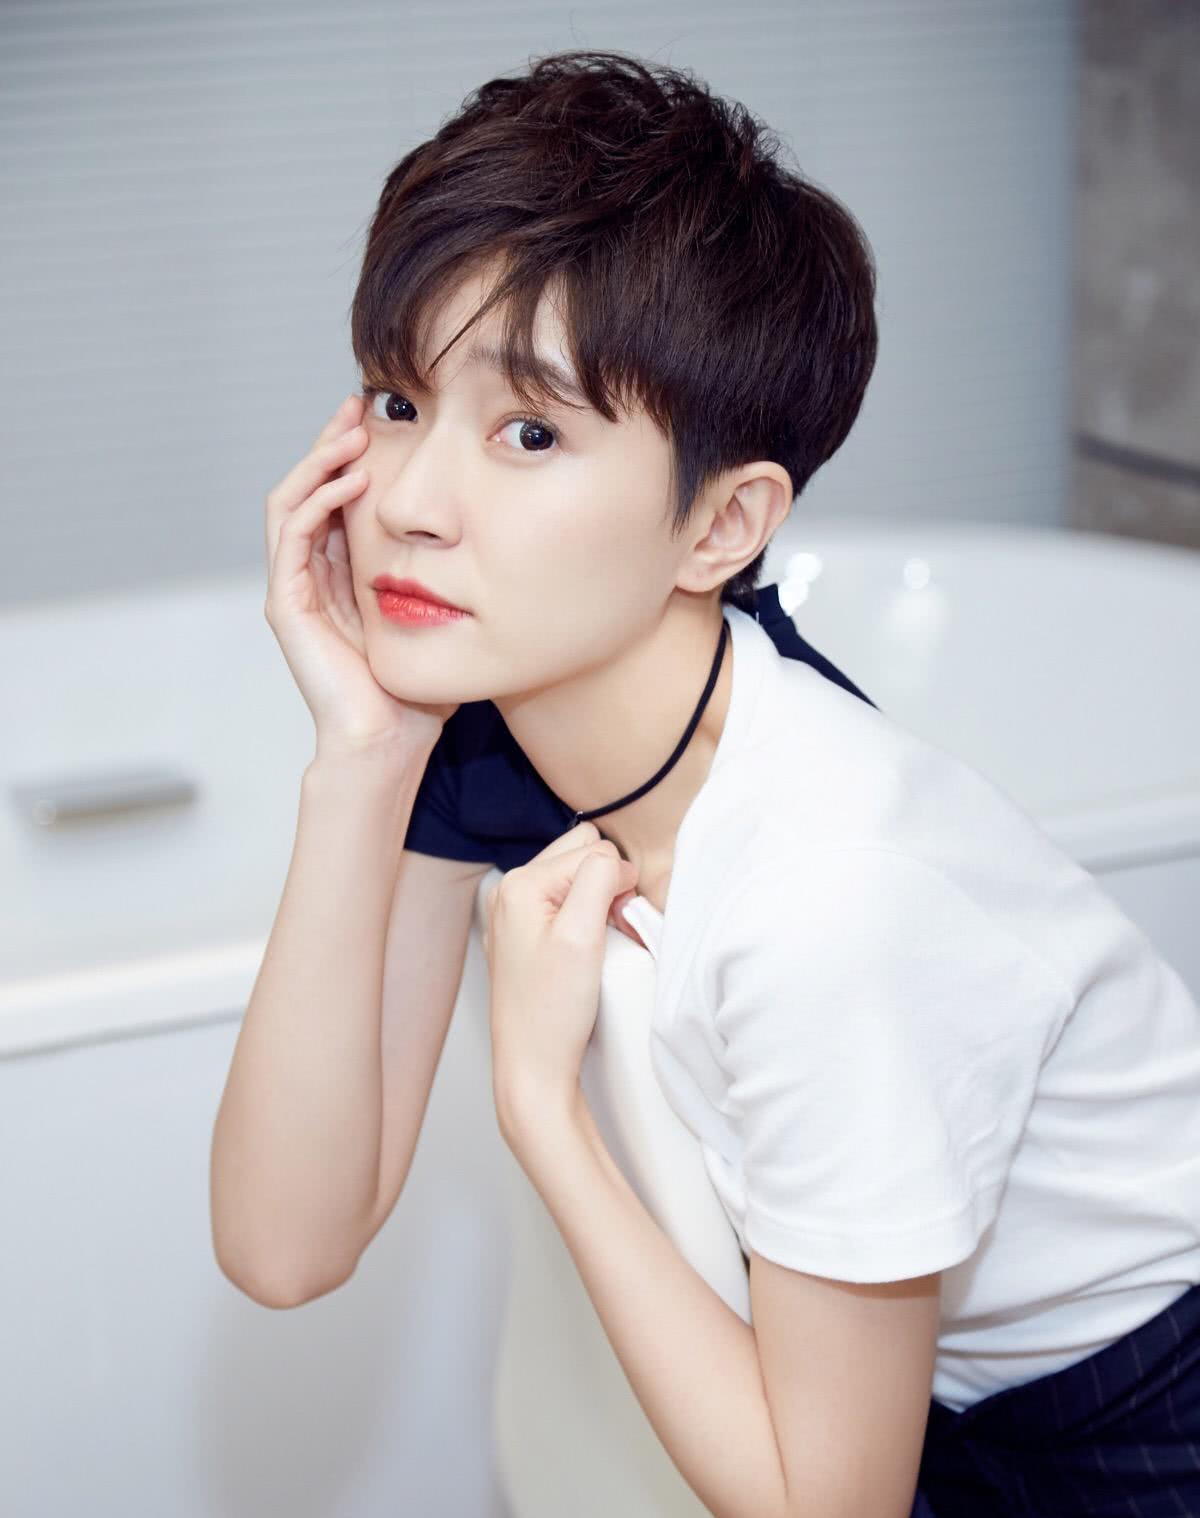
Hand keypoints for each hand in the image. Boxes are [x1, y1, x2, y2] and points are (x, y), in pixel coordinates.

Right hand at [263, 392, 459, 758]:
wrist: (391, 742)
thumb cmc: (418, 691)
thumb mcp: (441, 615)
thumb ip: (449, 577)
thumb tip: (494, 537)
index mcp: (342, 572)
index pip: (337, 495)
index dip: (352, 453)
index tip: (384, 417)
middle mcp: (312, 574)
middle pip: (310, 487)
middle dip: (332, 442)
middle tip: (359, 404)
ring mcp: (295, 588)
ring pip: (293, 501)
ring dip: (319, 461)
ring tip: (351, 431)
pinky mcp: (288, 606)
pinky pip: (293, 537)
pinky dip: (317, 502)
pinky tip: (350, 483)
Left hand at [484, 821, 638, 1129]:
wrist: (533, 1068)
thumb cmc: (552, 1011)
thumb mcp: (583, 935)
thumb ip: (598, 879)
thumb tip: (614, 860)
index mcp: (519, 884)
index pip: (593, 851)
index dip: (617, 885)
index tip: (616, 927)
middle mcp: (510, 892)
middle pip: (581, 857)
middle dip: (606, 886)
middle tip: (609, 931)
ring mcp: (514, 915)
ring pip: (576, 881)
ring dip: (598, 903)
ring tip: (599, 943)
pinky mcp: (525, 937)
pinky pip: (565, 906)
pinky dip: (586, 920)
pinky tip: (586, 952)